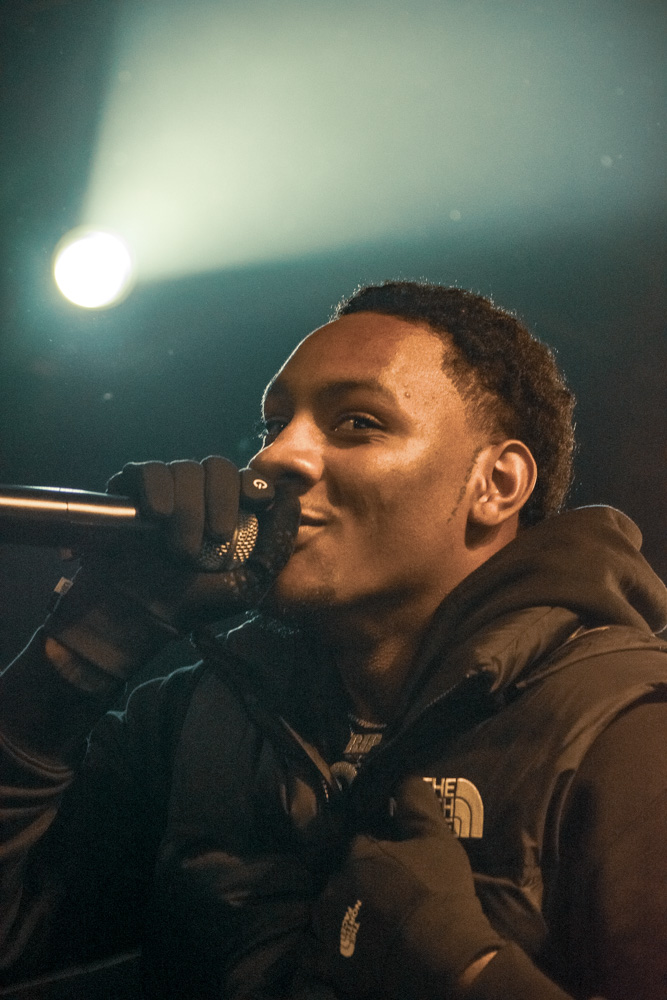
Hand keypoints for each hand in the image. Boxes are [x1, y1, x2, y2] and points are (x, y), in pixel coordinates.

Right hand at [44, 457, 299, 681]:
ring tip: (181, 550)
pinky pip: (148, 471)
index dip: (254, 483)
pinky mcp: (128, 491)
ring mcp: (163, 491)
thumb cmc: (194, 604)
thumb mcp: (249, 584)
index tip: (259, 500)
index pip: (246, 477)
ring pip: (185, 469)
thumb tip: (291, 497)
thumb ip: (276, 544)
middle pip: (218, 467)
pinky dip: (157, 490)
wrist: (138, 617)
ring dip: (188, 510)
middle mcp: (196, 495)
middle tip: (216, 539)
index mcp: (226, 511)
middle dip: (222, 501)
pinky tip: (157, 516)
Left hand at [310, 776, 502, 998]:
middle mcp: (335, 884)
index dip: (378, 847)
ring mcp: (330, 925)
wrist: (441, 957)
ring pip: (336, 911)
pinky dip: (345, 948)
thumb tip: (403, 774)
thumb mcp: (436, 838)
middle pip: (345, 876)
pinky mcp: (332, 962)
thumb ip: (415, 802)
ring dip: (351, 913)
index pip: (360, 839)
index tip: (394, 859)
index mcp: (356, 852)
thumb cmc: (438, 892)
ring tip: (380, 924)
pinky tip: (368, 949)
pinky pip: (332, 950)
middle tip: (389, 895)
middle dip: (362, 881)